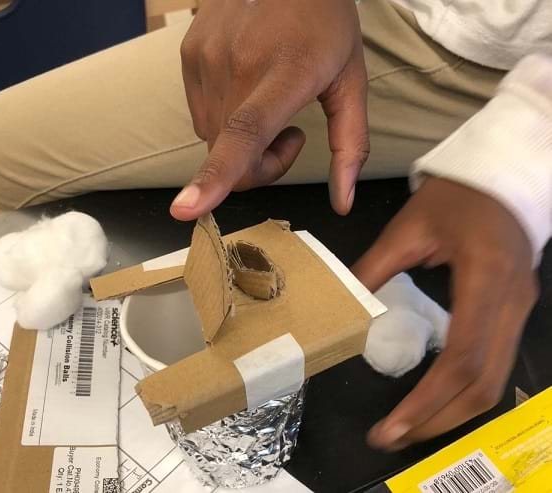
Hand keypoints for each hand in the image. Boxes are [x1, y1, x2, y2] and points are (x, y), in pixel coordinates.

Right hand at [171, 0, 367, 219]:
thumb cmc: (325, 23)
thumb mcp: (351, 82)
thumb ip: (350, 146)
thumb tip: (343, 203)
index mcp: (284, 73)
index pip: (244, 133)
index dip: (215, 176)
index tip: (186, 208)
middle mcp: (237, 65)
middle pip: (228, 157)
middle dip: (258, 166)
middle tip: (290, 135)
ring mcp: (206, 57)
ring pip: (212, 140)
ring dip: (239, 143)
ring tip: (266, 105)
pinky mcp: (188, 54)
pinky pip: (201, 116)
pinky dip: (223, 118)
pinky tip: (245, 88)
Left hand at [352, 177, 537, 449]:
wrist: (500, 176)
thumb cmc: (453, 196)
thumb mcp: (407, 228)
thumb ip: (374, 269)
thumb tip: (344, 308)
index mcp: (485, 279)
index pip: (461, 357)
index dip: (427, 400)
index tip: (391, 426)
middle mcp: (512, 304)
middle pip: (483, 383)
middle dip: (437, 419)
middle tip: (392, 436)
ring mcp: (520, 310)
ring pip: (495, 381)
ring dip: (453, 412)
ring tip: (408, 426)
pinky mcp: (516, 312)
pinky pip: (496, 365)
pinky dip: (465, 391)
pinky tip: (435, 399)